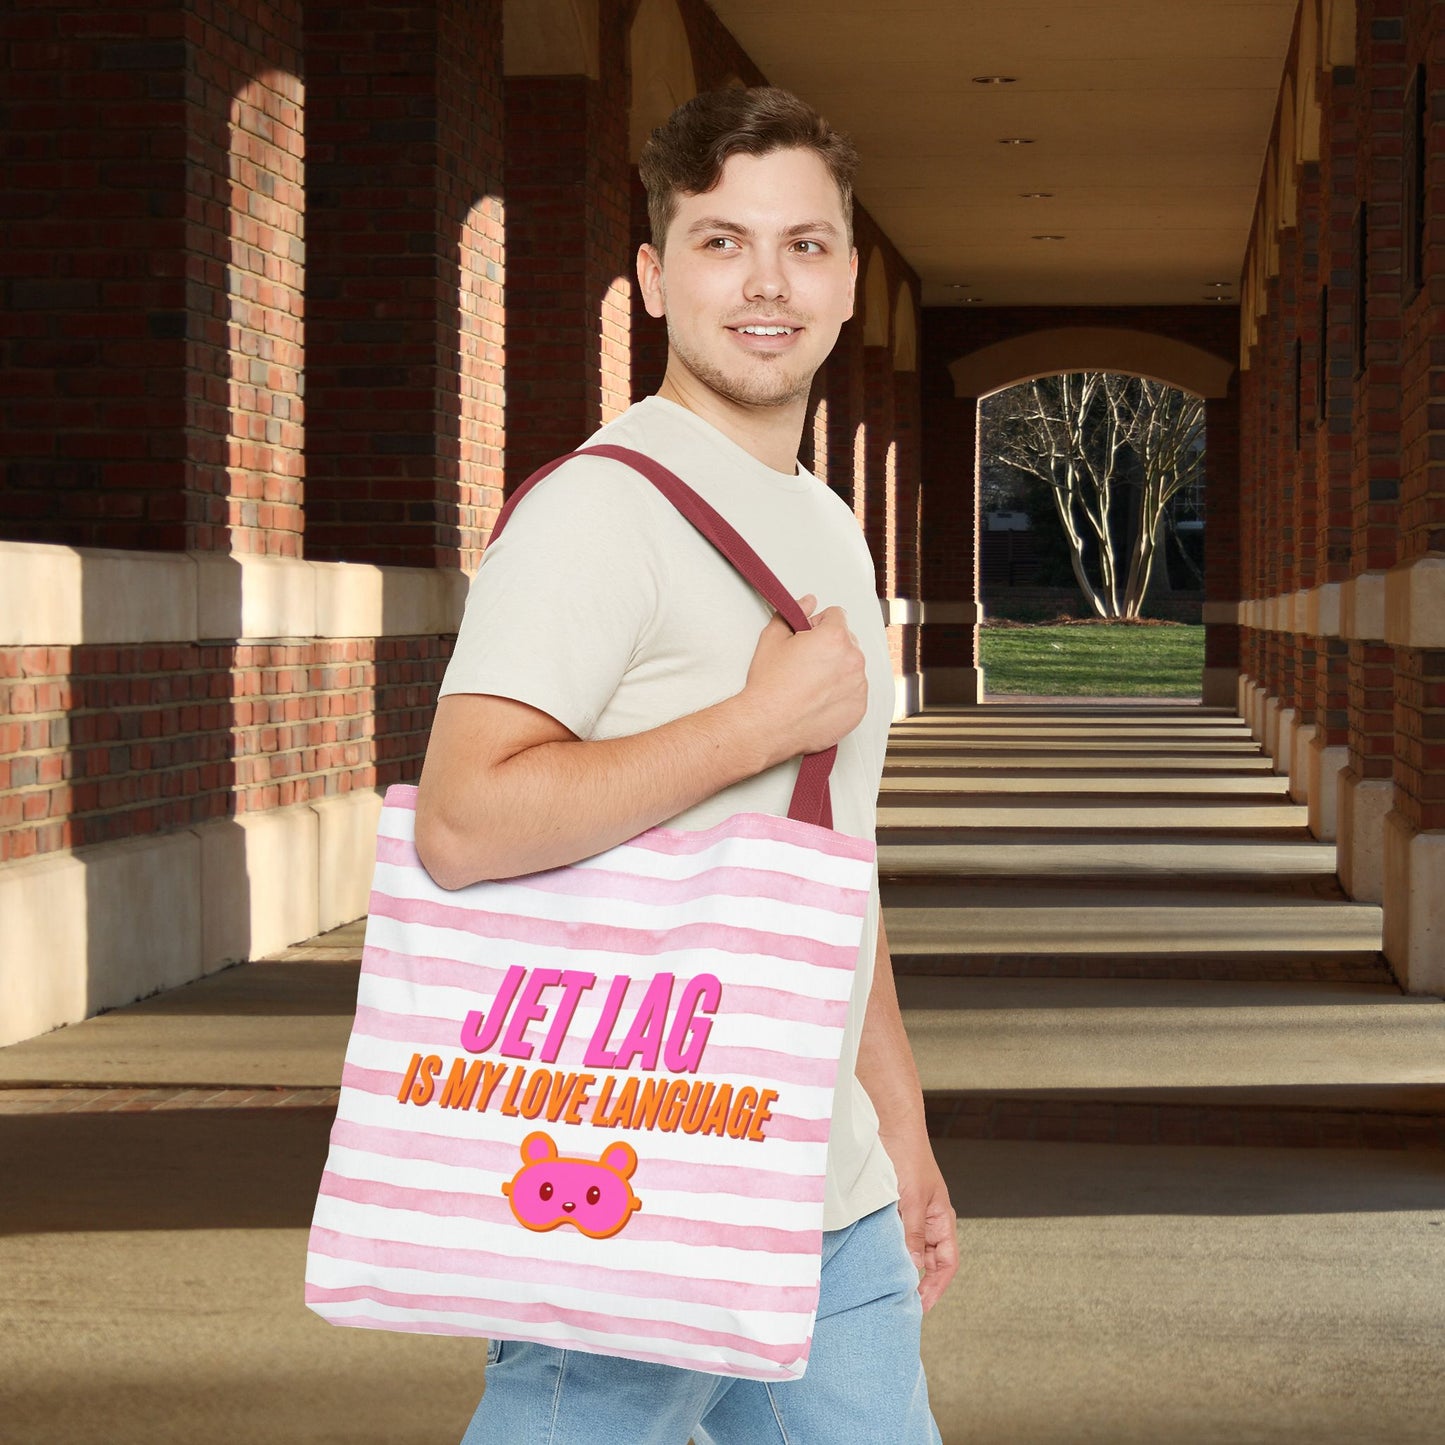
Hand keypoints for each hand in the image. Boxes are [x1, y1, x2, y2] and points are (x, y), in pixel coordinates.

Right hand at [743, 592, 867, 763]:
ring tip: (810, 684)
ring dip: (836, 670)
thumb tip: (808, 602)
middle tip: (805, 663)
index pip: (837, 615)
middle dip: (830, 647)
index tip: (807, 638)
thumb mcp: (772, 638)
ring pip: (851, 667)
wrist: (767, 725)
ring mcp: (858, 686)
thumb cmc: (769, 686)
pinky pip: (854, 692)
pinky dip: (841, 694)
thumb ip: (794, 613)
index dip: (818, 624)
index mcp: (835, 637)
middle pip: (847, 641)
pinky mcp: (858, 708)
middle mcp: (853, 660)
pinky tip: (818, 699)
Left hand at [889, 1132, 958, 1311]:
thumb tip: (912, 1269)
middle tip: (898, 1303)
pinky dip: (886, 1249)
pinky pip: (892, 1235)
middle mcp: (928, 1220)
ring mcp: (910, 1214)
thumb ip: (913, 1234)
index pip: (946, 1264)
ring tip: (884, 1287)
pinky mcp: (892, 1207)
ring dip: (900, 1267)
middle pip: (928, 1262)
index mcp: (942, 1219)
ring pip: (908, 1250)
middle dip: (917, 1283)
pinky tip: (874, 1259)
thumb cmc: (908, 1157)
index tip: (920, 1307)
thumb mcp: (912, 1200)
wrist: (891, 1126)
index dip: (936, 1287)